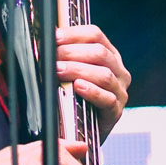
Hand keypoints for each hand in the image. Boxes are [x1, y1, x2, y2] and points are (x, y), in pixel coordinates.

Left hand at [56, 24, 130, 138]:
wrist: (84, 130)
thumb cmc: (77, 97)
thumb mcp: (73, 72)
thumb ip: (65, 55)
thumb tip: (45, 39)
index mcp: (109, 55)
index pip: (95, 34)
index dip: (73, 34)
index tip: (54, 38)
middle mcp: (119, 70)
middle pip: (99, 53)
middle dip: (72, 52)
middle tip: (52, 57)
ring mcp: (120, 91)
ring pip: (104, 75)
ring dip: (78, 70)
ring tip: (59, 71)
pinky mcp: (116, 111)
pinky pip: (107, 99)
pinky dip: (92, 92)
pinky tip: (78, 87)